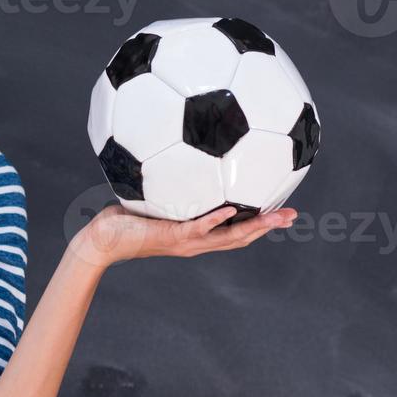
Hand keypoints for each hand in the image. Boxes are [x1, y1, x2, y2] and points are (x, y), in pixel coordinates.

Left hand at [71, 204, 297, 266]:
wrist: (102, 239)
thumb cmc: (123, 219)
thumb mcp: (152, 199)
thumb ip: (168, 184)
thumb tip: (174, 155)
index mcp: (196, 235)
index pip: (234, 231)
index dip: (258, 222)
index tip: (279, 210)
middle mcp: (196, 241)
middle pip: (241, 237)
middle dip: (268, 226)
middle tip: (293, 215)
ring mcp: (186, 241)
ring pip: (229, 237)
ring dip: (255, 226)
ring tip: (278, 216)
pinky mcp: (172, 237)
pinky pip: (199, 227)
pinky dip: (217, 219)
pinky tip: (233, 208)